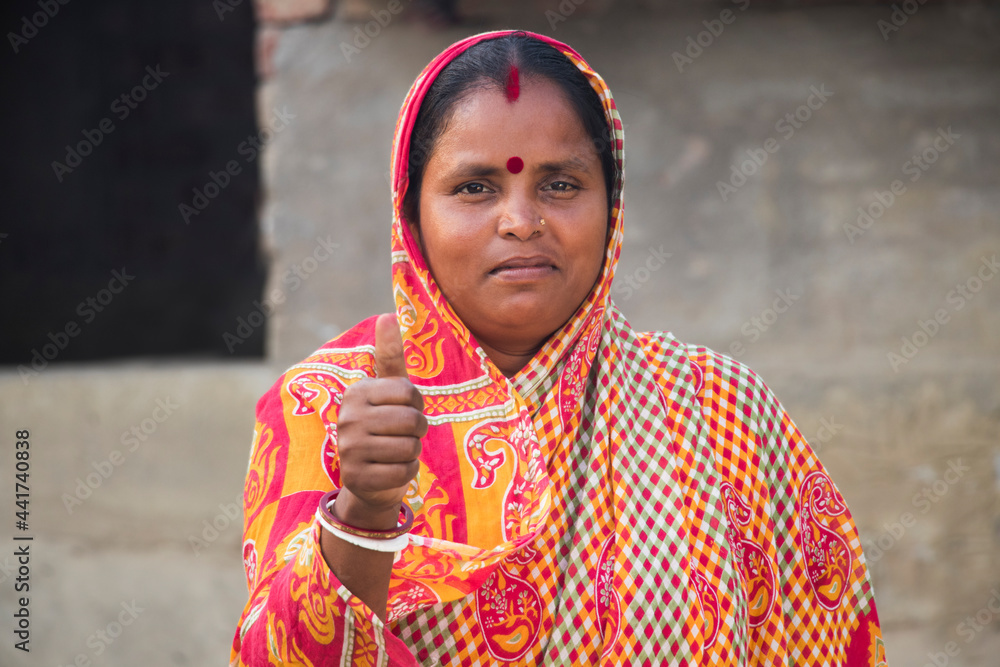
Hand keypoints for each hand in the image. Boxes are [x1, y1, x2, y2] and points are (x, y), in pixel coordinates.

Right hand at [334, 313, 425, 529]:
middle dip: (418, 431)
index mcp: (357, 392)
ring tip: (395, 452)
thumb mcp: (389, 391)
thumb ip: (390, 355)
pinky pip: (403, 472)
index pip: (409, 393)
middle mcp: (348, 418)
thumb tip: (388, 313)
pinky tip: (391, 470)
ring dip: (412, 452)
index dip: (418, 405)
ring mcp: (349, 449)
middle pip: (412, 421)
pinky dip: (406, 473)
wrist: (369, 480)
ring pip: (410, 448)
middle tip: (404, 435)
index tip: (406, 411)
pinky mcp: (357, 478)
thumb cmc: (385, 427)